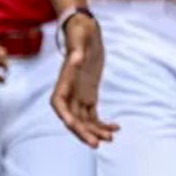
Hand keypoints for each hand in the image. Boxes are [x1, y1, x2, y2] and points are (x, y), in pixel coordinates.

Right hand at [51, 14, 118, 147]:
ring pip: (84, 120)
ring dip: (95, 131)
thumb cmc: (80, 33)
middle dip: (84, 132)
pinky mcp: (88, 95)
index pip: (60, 104)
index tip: (74, 126)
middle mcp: (69, 93)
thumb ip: (78, 51)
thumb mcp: (80, 39)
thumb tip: (77, 59)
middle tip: (97, 144)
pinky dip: (102, 123)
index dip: (66, 117)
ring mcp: (78, 95)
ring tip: (111, 137)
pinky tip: (116, 128)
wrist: (85, 30)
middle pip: (73, 118)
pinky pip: (93, 115)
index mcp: (63, 82)